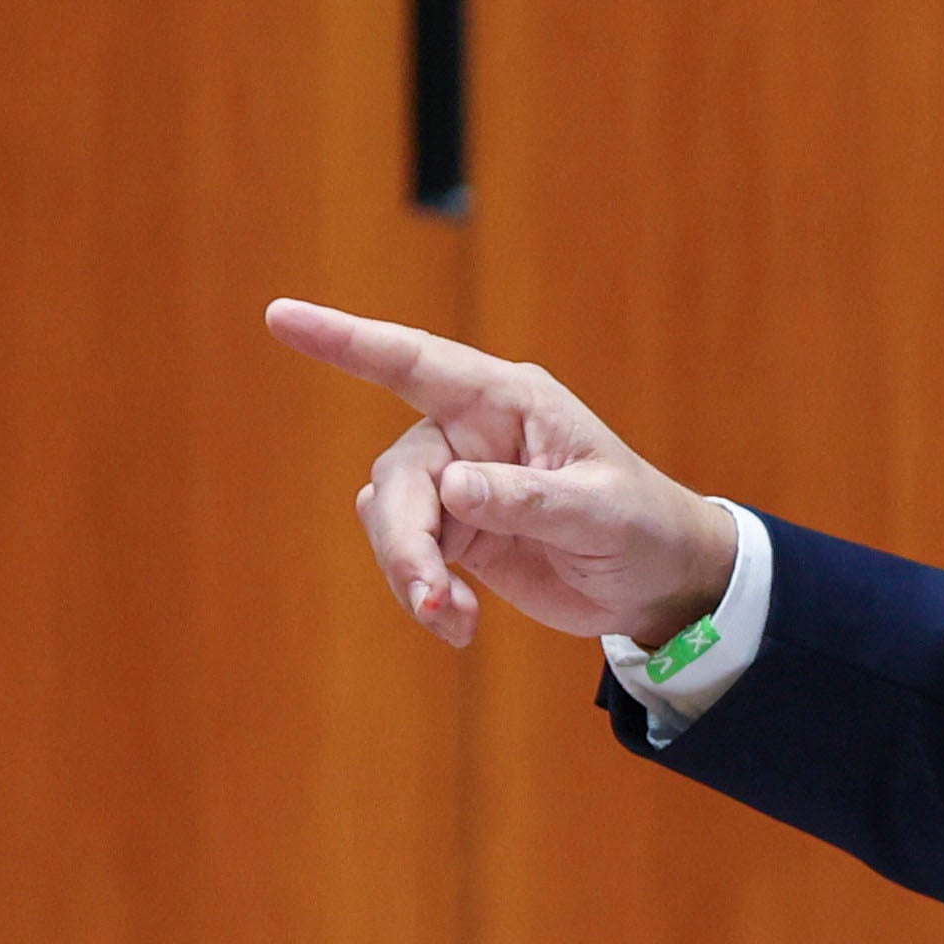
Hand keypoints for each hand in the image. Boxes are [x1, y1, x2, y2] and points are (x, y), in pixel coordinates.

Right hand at [264, 298, 736, 648]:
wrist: (661, 583)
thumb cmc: (645, 528)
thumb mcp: (601, 514)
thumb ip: (530, 499)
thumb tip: (453, 487)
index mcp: (510, 403)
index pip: (417, 362)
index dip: (348, 341)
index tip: (282, 317)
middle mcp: (472, 434)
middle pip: (398, 476)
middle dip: (404, 539)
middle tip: (433, 597)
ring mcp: (459, 483)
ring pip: (392, 518)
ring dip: (411, 573)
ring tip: (452, 619)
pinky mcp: (458, 531)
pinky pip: (410, 555)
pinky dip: (424, 593)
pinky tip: (461, 625)